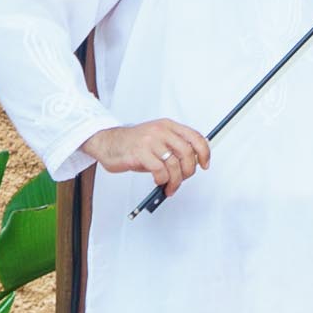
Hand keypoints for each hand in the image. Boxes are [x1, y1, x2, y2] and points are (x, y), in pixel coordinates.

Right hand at [83, 119, 211, 195]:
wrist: (107, 142)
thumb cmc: (133, 144)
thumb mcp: (157, 139)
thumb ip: (173, 148)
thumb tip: (191, 165)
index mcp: (168, 126)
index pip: (195, 137)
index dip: (204, 152)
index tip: (205, 165)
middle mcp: (161, 131)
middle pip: (188, 153)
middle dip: (189, 171)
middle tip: (183, 179)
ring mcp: (150, 141)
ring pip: (174, 164)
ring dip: (175, 180)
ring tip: (170, 186)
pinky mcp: (140, 153)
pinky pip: (160, 170)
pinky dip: (162, 180)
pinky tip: (158, 182)